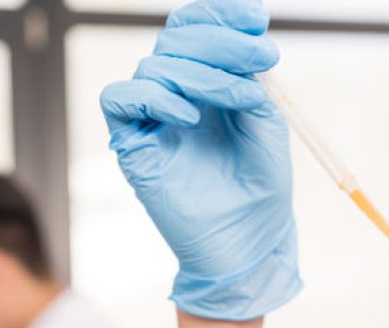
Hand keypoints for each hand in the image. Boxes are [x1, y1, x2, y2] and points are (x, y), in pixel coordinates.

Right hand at [100, 0, 300, 319]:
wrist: (249, 244)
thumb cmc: (262, 193)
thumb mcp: (267, 127)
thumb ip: (251, 83)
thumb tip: (245, 39)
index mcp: (209, 89)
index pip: (199, 32)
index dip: (222, 15)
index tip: (257, 16)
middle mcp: (178, 98)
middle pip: (176, 39)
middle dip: (221, 39)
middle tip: (262, 56)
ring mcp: (154, 121)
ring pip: (155, 66)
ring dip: (201, 73)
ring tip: (238, 99)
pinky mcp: (133, 146)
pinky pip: (121, 99)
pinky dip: (155, 97)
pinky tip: (190, 118)